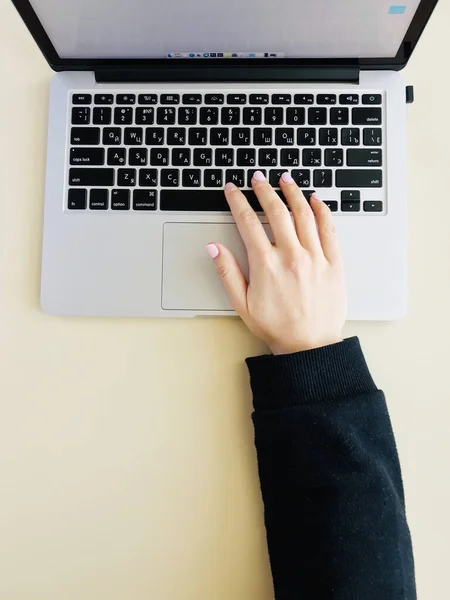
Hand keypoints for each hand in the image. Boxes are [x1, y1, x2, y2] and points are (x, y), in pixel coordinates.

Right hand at [205, 172, 346, 354]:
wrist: (310, 345)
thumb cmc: (277, 327)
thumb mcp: (242, 304)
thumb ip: (227, 273)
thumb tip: (213, 248)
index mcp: (266, 265)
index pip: (248, 222)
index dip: (238, 202)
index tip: (233, 190)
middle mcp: (291, 256)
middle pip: (276, 211)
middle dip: (264, 190)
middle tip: (258, 178)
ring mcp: (315, 257)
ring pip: (303, 214)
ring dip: (292, 192)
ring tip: (284, 179)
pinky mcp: (334, 263)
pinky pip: (329, 229)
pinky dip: (322, 210)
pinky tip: (314, 200)